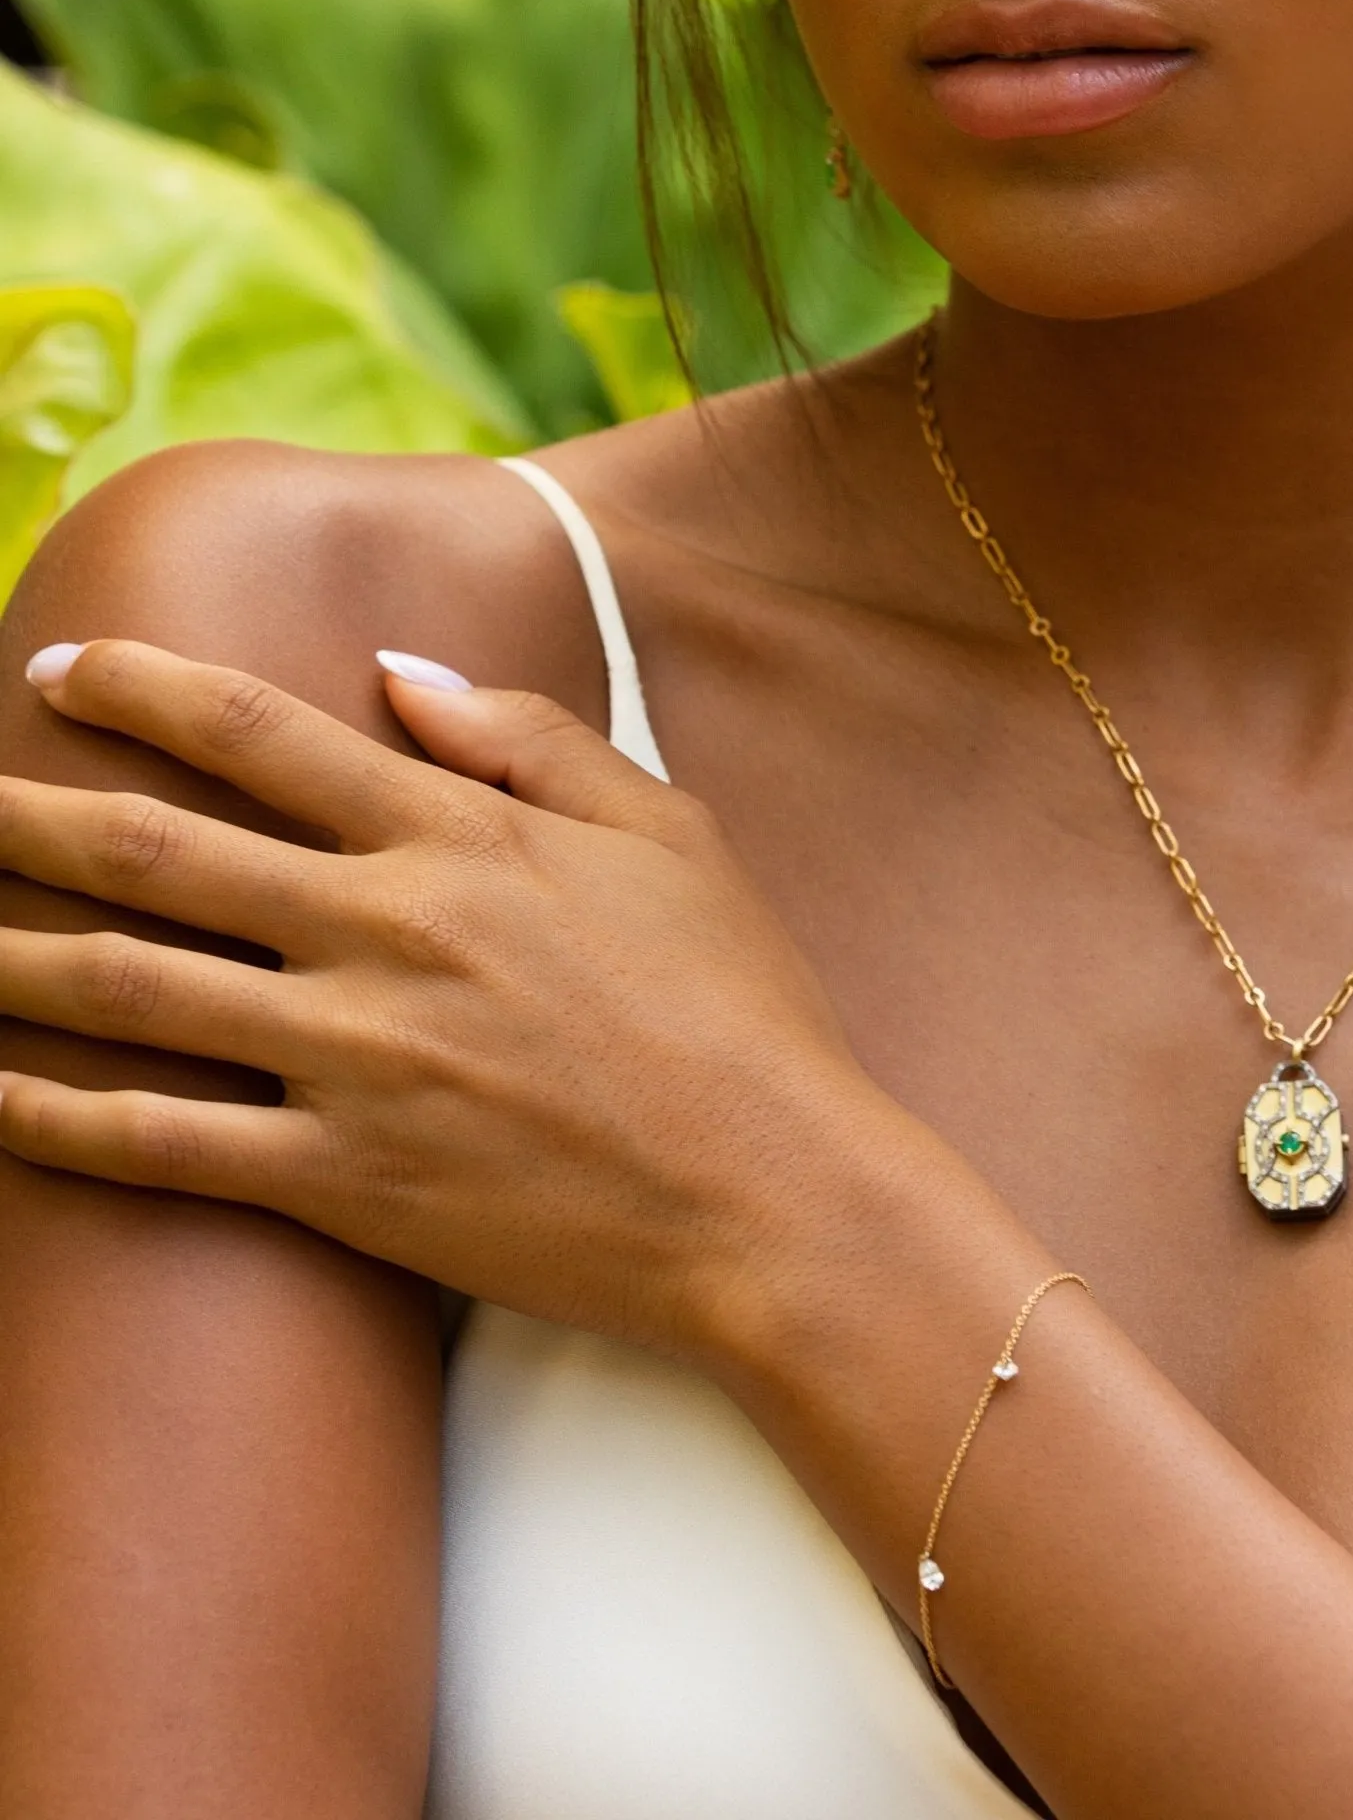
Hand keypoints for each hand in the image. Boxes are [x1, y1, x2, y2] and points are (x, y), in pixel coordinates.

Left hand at [0, 639, 909, 1359]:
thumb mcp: (670, 834)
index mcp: (458, 841)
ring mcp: (352, 1061)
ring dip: (5, 955)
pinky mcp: (343, 1181)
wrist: (769, 1190)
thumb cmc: (737, 1007)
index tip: (62, 668)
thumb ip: (531, 742)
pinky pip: (160, 1146)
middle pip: (154, 853)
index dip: (145, 690)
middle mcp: (382, 933)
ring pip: (125, 991)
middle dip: (25, 813)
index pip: (261, 736)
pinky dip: (54, 1118)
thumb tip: (402, 673)